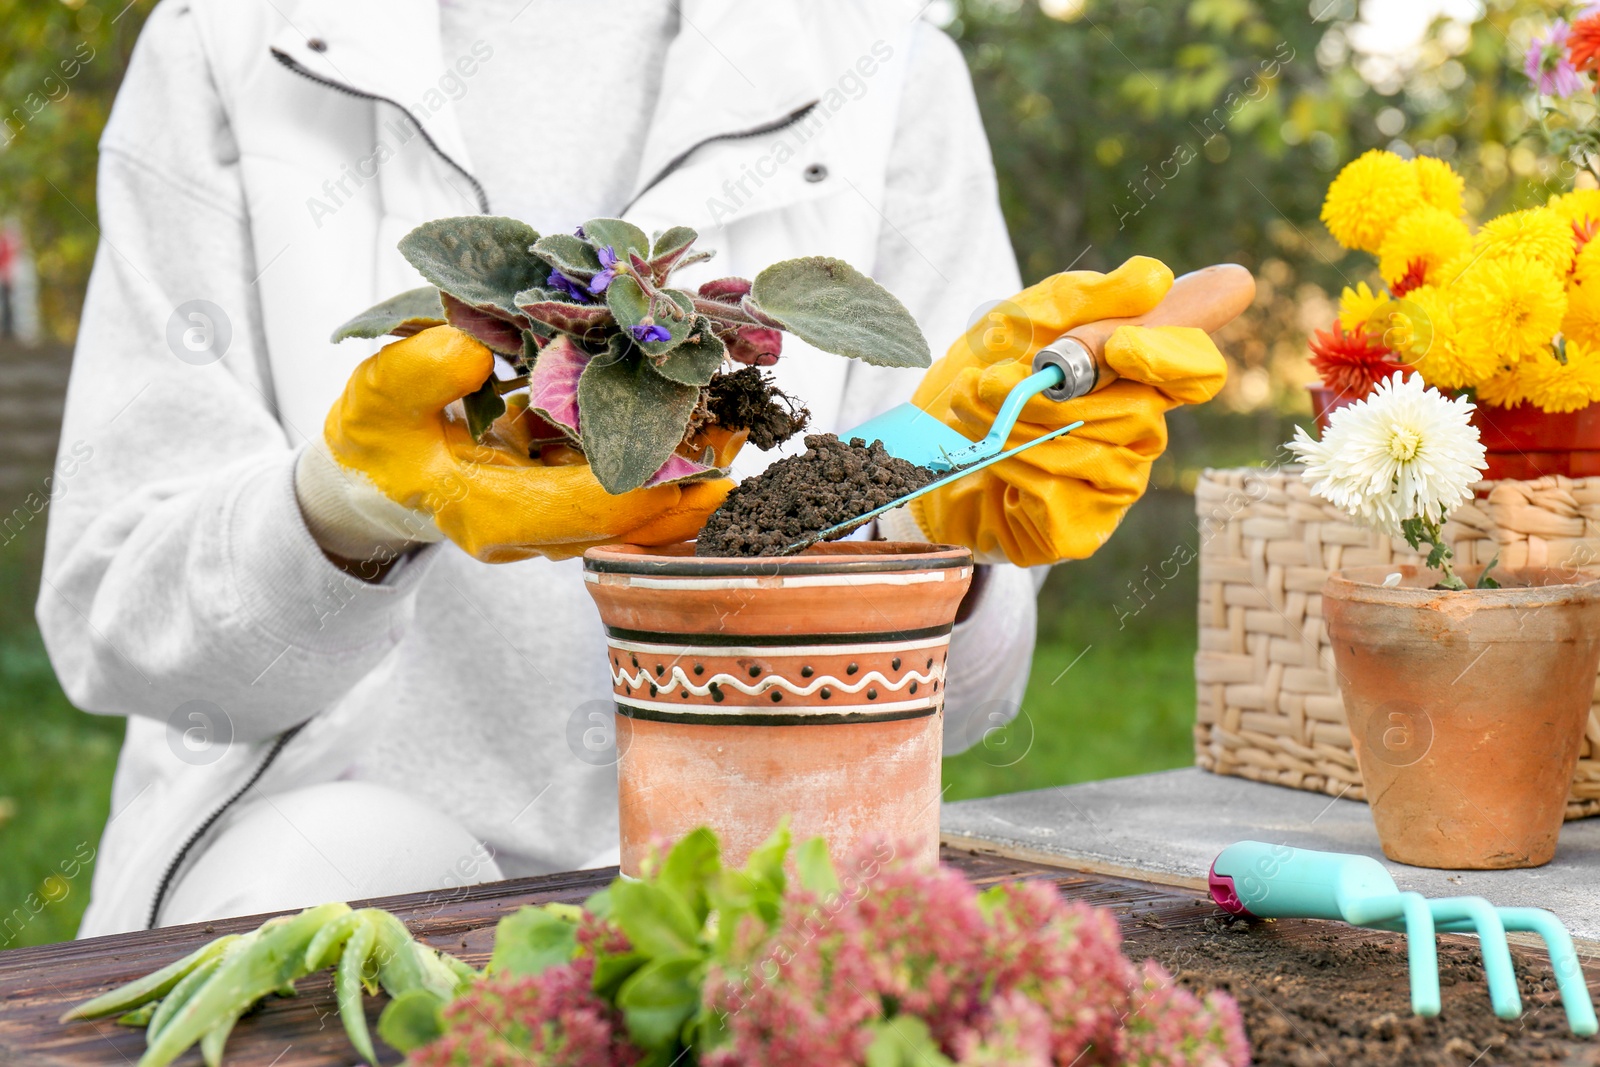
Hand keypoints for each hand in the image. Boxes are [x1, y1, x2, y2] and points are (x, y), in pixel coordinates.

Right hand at [296, 326, 730, 564]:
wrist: (376, 475)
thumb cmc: (377, 439)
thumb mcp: (375, 401)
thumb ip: (414, 375)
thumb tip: (470, 348)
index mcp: (496, 517)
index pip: (594, 507)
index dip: (652, 477)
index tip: (702, 443)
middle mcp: (541, 530)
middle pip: (637, 515)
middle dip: (694, 475)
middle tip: (746, 424)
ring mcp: (560, 518)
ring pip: (643, 503)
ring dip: (691, 463)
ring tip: (741, 415)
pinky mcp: (571, 495)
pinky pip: (632, 481)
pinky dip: (667, 449)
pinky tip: (703, 408)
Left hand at [905, 257, 1226, 566]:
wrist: (919, 450)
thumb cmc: (982, 380)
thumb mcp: (1021, 321)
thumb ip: (1084, 299)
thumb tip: (1156, 278)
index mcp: (1138, 377)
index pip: (1196, 370)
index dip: (1172, 358)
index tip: (1122, 345)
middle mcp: (1139, 434)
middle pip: (1136, 412)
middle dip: (1052, 396)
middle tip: (989, 381)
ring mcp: (1114, 485)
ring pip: (1092, 452)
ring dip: (1017, 425)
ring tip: (969, 406)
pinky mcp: (1080, 529)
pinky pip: (1057, 492)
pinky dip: (1009, 464)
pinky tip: (982, 453)